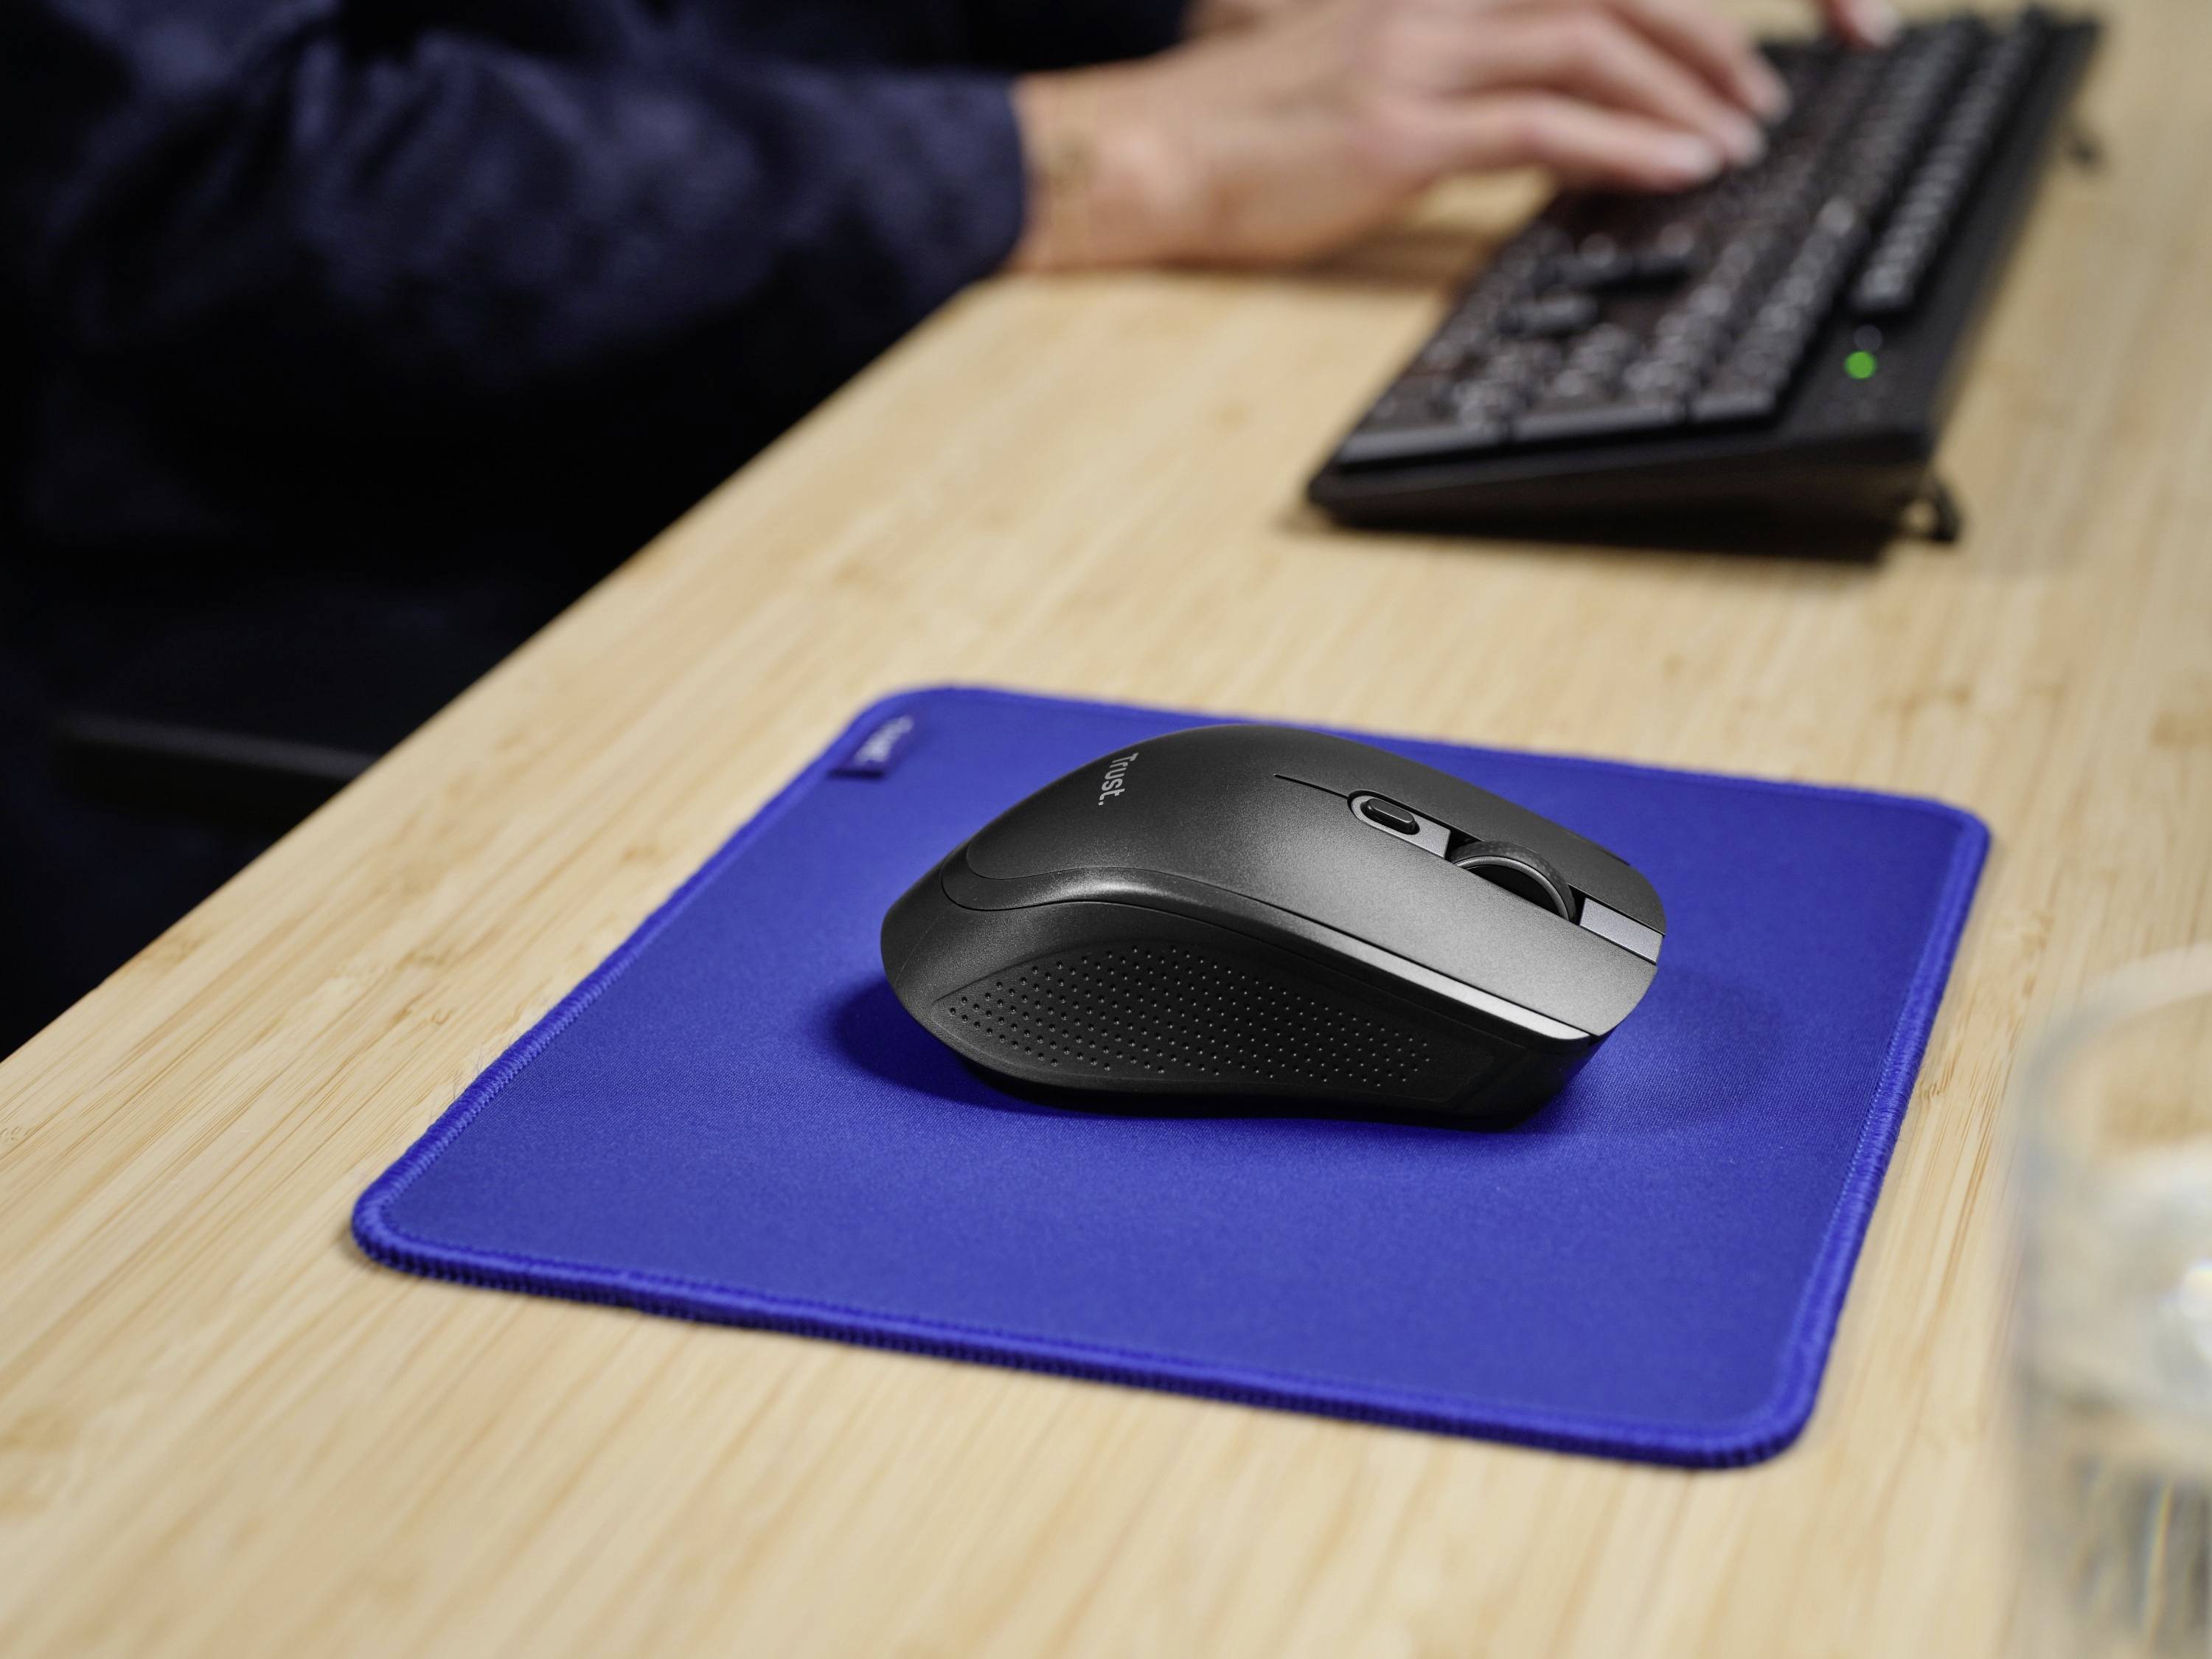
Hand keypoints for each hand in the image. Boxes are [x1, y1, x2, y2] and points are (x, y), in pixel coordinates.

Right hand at [1011, 0, 1896, 269]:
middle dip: (1703, 37)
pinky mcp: (1398, 133)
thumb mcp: (1363, 81)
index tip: (1724, 55)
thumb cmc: (1246, 134)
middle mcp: (1433, 3)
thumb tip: (1544, 125)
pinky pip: (1541, 126)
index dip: (1668, 4)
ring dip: (1682, 92)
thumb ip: (1456, 84)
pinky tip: (1677, 170)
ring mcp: (1416, 59)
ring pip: (1591, 45)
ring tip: (1735, 142)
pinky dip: (1626, 144)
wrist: (1149, 155)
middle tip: (1759, 97)